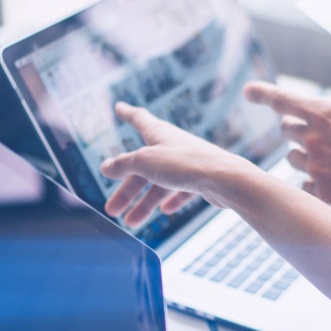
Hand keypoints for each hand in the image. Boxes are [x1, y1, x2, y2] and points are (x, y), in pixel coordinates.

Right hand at [102, 102, 258, 226]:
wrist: (225, 179)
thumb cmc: (185, 164)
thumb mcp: (145, 162)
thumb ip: (124, 164)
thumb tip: (106, 167)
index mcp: (160, 134)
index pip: (140, 119)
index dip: (128, 114)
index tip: (119, 107)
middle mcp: (173, 146)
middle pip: (143, 168)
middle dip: (127, 190)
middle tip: (111, 210)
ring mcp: (187, 164)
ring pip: (160, 184)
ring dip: (144, 204)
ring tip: (130, 223)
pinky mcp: (201, 180)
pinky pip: (182, 191)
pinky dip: (171, 201)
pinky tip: (165, 212)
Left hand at [245, 55, 330, 216]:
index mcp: (325, 113)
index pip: (281, 99)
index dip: (262, 93)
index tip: (248, 91)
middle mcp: (313, 140)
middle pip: (286, 129)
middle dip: (297, 127)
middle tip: (322, 132)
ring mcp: (315, 168)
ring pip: (292, 158)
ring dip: (305, 154)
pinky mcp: (322, 193)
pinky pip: (304, 184)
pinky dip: (315, 180)